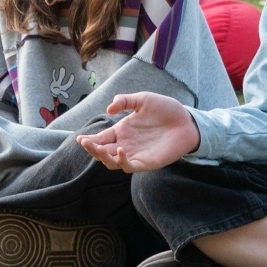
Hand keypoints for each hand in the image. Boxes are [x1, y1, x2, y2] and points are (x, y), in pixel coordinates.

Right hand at [78, 92, 200, 172]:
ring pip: (112, 162)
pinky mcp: (146, 162)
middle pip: (102, 152)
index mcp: (122, 131)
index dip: (89, 140)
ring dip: (102, 157)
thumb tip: (109, 108)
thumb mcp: (143, 100)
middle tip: (85, 142)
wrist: (187, 121)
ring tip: (98, 148)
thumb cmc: (166, 109)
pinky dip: (121, 161)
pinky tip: (120, 151)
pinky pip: (129, 166)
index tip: (80, 138)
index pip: (101, 138)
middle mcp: (125, 144)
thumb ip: (125, 101)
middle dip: (92, 149)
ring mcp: (135, 154)